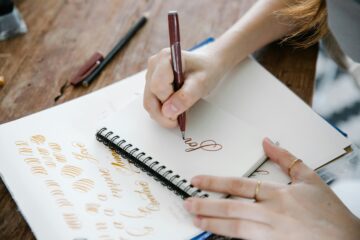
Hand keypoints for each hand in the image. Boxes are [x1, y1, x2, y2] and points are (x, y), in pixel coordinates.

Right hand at [144, 48, 225, 127]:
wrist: (207, 65)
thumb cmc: (206, 70)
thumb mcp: (201, 83)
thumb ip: (186, 97)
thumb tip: (168, 112)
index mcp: (165, 58)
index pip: (157, 87)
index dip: (167, 103)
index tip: (180, 114)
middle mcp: (154, 64)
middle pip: (150, 97)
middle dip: (162, 114)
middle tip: (176, 122)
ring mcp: (151, 74)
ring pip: (149, 101)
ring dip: (161, 113)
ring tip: (177, 116)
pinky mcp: (151, 82)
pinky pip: (151, 101)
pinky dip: (161, 110)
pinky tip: (174, 109)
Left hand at [184, 138, 359, 239]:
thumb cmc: (329, 212)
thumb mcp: (311, 179)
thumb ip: (287, 159)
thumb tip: (267, 141)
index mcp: (279, 194)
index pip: (240, 185)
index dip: (215, 183)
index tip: (197, 181)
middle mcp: (273, 213)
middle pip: (233, 208)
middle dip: (206, 205)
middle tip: (187, 202)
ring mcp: (273, 233)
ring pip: (236, 228)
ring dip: (213, 223)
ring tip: (195, 219)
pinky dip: (231, 239)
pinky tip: (218, 235)